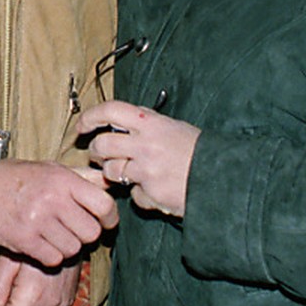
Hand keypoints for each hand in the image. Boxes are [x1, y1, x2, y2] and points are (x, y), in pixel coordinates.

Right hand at [0, 159, 116, 266]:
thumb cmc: (18, 179)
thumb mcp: (51, 168)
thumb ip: (81, 177)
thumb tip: (110, 181)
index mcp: (63, 179)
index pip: (103, 204)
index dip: (110, 217)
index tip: (106, 222)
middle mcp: (53, 199)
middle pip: (91, 232)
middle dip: (85, 235)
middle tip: (73, 229)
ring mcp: (37, 220)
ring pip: (73, 249)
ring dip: (66, 246)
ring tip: (53, 235)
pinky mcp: (23, 239)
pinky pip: (53, 259)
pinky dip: (50, 256)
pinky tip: (41, 244)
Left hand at [78, 100, 200, 219]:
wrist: (224, 178)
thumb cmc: (201, 152)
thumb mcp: (175, 127)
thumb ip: (150, 123)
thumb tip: (128, 119)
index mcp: (152, 124)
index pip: (111, 111)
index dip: (91, 116)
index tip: (82, 125)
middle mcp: (145, 144)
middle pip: (102, 144)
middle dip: (96, 151)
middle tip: (99, 154)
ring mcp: (145, 170)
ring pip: (111, 171)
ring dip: (114, 174)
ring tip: (129, 173)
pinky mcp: (150, 192)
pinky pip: (133, 194)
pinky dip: (140, 194)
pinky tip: (154, 189)